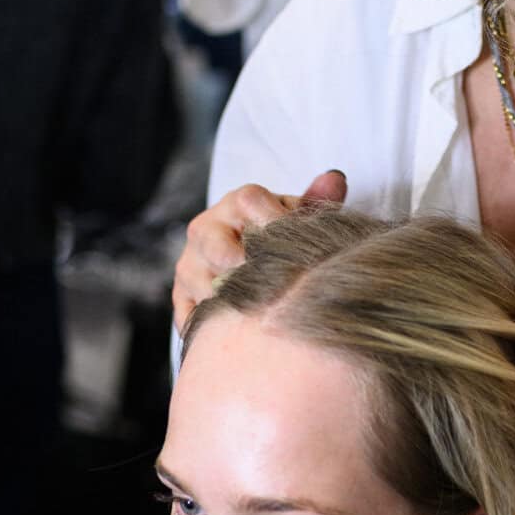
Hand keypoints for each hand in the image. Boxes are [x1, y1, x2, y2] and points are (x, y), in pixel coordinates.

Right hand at [172, 169, 348, 330]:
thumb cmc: (277, 237)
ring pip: (206, 287)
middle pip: (219, 248)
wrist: (242, 257)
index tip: (299, 247)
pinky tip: (242, 334)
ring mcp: (189, 264)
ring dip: (236, 305)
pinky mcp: (180, 296)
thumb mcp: (297, 216)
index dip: (278, 223)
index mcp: (236, 202)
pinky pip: (192, 316)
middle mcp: (205, 230)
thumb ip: (316, 201)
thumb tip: (334, 180)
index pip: (250, 201)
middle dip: (251, 272)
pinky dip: (216, 328)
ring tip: (265, 317)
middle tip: (280, 291)